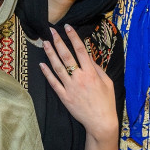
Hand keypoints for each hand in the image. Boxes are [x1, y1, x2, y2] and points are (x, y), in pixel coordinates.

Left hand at [39, 25, 118, 139]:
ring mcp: (70, 87)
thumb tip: (88, 56)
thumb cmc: (106, 102)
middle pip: (66, 56)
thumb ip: (97, 68)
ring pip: (57, 67)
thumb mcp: (108, 82)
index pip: (80, 50)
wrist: (101, 122)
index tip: (67, 27)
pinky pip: (53, 83)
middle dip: (58, 41)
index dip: (73, 37)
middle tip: (51, 31)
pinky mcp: (64, 97)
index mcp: (91, 73)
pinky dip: (47, 73)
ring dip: (50, 54)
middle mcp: (79, 78)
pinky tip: (42, 64)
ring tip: (45, 43)